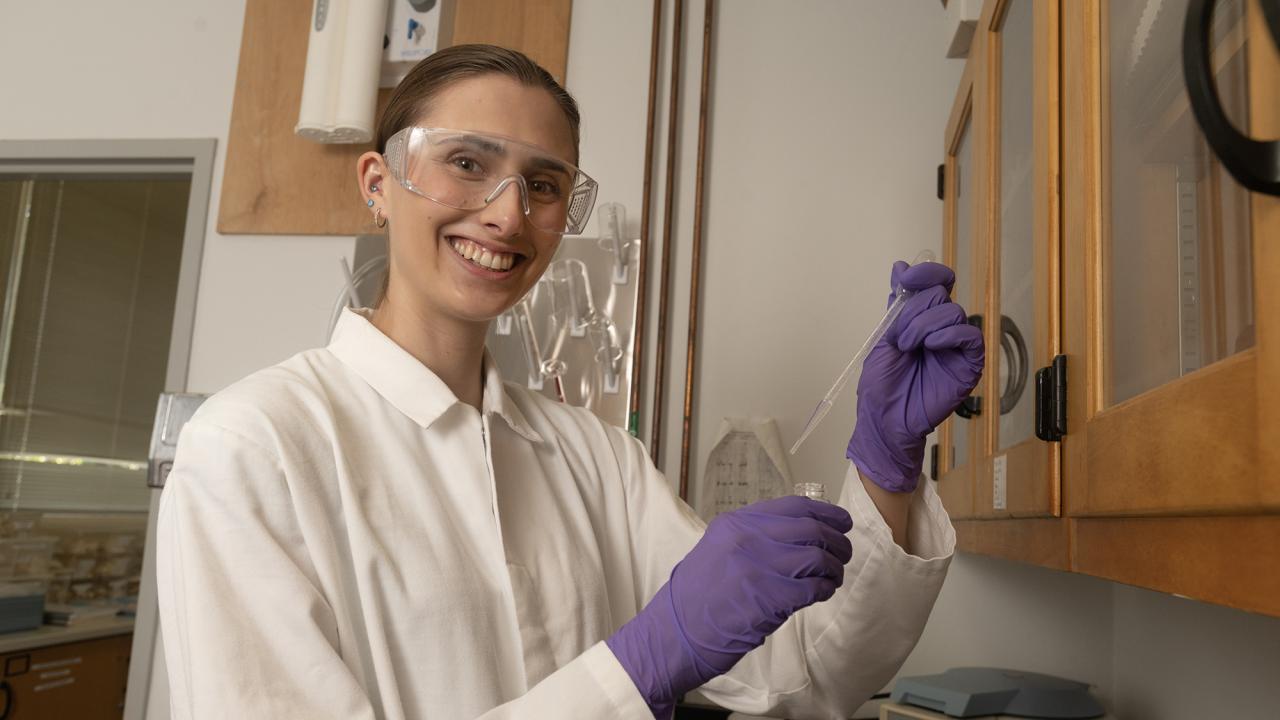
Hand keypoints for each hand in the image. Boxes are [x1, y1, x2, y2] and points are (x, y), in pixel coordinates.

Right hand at [606, 496, 853, 717]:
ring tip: (833, 577)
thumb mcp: (718, 549)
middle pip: (812, 529)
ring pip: (818, 557)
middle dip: (837, 541)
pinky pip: (813, 587)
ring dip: (834, 568)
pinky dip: (825, 589)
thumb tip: (799, 533)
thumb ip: (753, 536)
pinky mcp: (769, 598)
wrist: (673, 634)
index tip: (841, 522)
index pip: (794, 506)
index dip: (826, 512)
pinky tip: (822, 593)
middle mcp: (748, 538)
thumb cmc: (696, 597)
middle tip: (843, 554)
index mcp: (736, 522)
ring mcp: (759, 567)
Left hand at [846, 261, 984, 492]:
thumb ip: (897, 305)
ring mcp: (956, 346)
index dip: (927, 273)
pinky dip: (950, 334)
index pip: (937, 283)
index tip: (907, 278)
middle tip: (901, 338)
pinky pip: (970, 335)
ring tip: (910, 348)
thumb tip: (900, 266)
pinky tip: (933, 345)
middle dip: (916, 311)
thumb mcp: (884, 338)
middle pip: (941, 295)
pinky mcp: (969, 364)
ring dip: (926, 325)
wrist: (886, 420)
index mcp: (922, 320)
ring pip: (953, 312)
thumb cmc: (881, 385)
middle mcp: (942, 329)